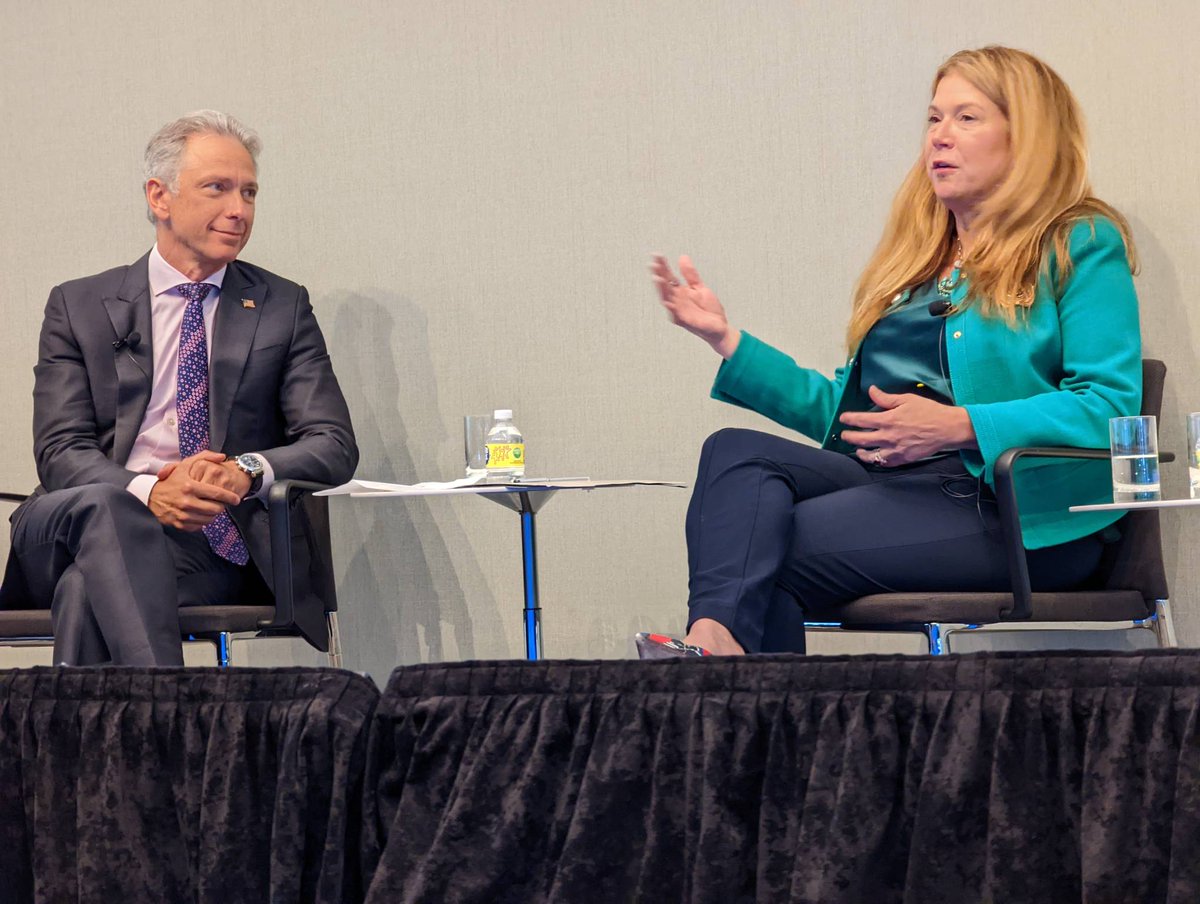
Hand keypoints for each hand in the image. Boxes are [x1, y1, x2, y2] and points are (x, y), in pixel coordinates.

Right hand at [148, 450, 242, 529]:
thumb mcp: (185, 465)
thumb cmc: (172, 480)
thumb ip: (205, 457)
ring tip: (212, 507)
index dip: (230, 497)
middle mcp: (186, 502)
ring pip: (210, 519)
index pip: (217, 494)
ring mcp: (183, 514)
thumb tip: (222, 456)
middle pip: (216, 508)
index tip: (236, 499)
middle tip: (222, 503)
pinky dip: (204, 521)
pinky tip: (202, 514)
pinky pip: (200, 526)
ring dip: (214, 514)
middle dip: (222, 506)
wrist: (151, 497)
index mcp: (190, 486)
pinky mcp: (180, 524)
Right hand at [650, 254, 739, 357]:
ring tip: (657, 277)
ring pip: (667, 299)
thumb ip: (690, 274)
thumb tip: (682, 258)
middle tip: (654, 263)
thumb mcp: (700, 288)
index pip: (669, 277)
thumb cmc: (709, 310)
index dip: (663, 266)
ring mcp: (679, 311)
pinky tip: (666, 300)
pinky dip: (670, 306)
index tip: (657, 255)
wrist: (720, 327)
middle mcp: (677, 301)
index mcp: (680, 292)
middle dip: (659, 275)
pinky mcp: (684, 320)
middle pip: (665, 286)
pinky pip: (675, 313)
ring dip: (662, 289)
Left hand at [838, 385, 976, 466]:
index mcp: (888, 420)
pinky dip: (876, 461)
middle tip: (844, 435)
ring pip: (870, 455)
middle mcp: (888, 436)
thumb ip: (885, 398)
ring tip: (856, 450)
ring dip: (860, 452)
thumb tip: (871, 390)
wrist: (946, 428)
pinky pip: (884, 463)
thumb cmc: (928, 411)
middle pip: (860, 439)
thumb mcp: (906, 399)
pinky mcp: (903, 459)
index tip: (843, 419)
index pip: (860, 420)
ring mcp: (895, 449)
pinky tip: (874, 457)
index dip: (849, 419)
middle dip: (848, 437)